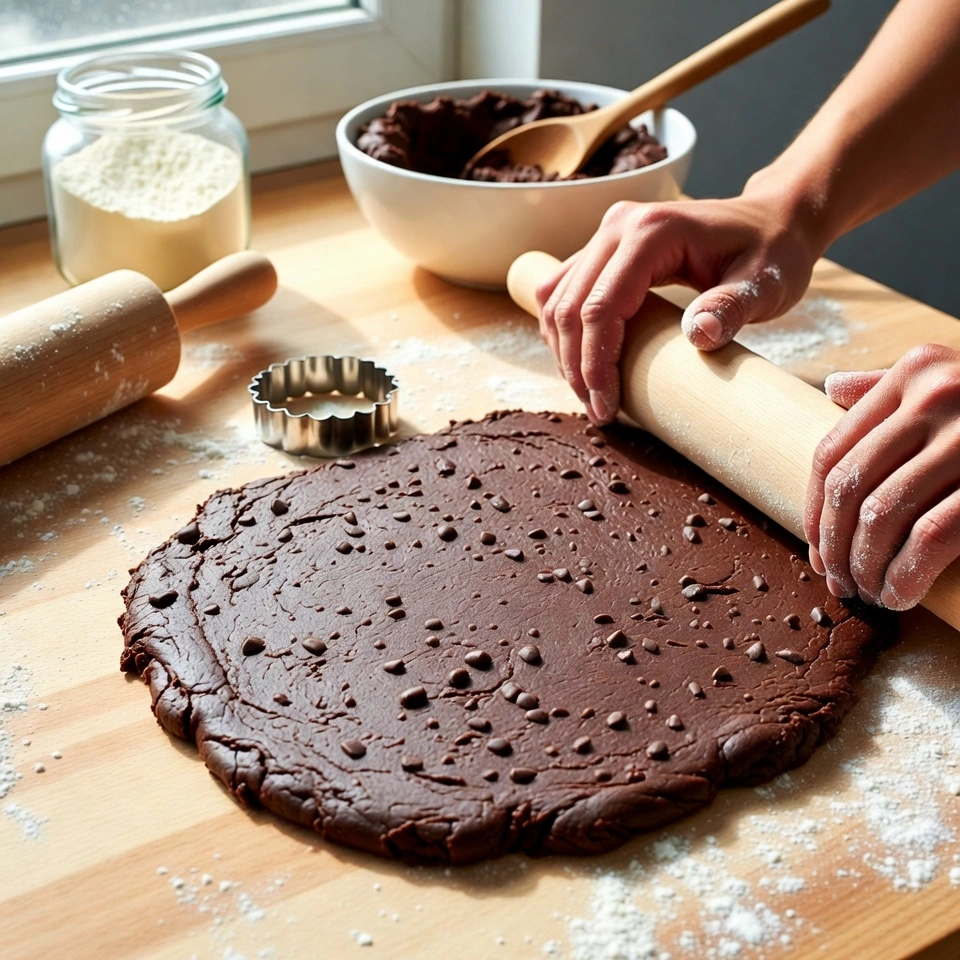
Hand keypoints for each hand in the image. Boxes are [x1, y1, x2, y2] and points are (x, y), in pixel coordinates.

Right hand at [534, 183, 820, 424]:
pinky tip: (583, 362)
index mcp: (651, 232)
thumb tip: (699, 337)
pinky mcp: (604, 246)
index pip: (601, 307)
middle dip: (576, 367)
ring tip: (591, 395)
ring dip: (565, 352)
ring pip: (556, 299)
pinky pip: (563, 290)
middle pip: (570, 306)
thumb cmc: (774, 251)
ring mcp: (607, 233)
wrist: (773, 218)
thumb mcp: (765, 284)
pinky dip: (566, 330)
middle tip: (599, 412)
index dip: (595, 364)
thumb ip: (733, 307)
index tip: (608, 408)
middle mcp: (618, 226)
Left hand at [805, 344, 959, 609]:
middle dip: (833, 544)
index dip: (815, 508)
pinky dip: (905, 574)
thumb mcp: (953, 382)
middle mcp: (937, 396)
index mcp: (915, 373)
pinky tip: (900, 594)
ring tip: (868, 592)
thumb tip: (832, 388)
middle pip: (849, 486)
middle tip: (837, 581)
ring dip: (865, 566)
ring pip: (881, 515)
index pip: (832, 451)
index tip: (816, 547)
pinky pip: (929, 538)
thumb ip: (894, 388)